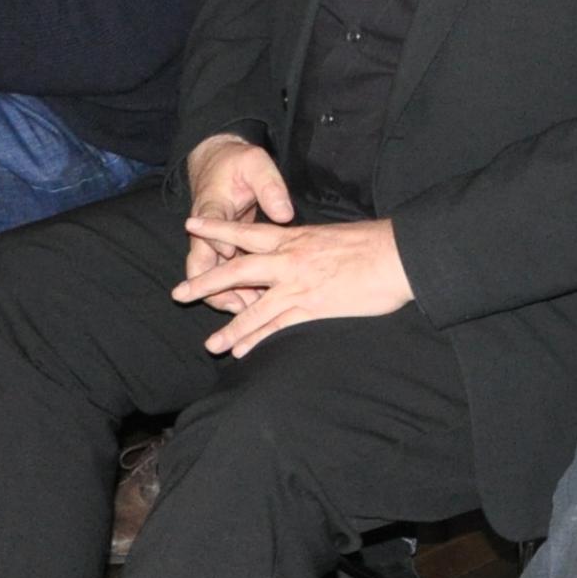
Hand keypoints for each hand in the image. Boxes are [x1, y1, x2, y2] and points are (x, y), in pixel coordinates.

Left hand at [174, 211, 411, 355]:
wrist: (398, 255)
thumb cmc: (372, 243)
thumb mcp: (331, 235)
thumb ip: (308, 244)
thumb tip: (299, 250)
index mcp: (294, 237)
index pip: (246, 231)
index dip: (217, 229)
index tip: (191, 225)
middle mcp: (289, 260)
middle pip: (237, 270)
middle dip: (205, 282)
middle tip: (178, 293)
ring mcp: (299, 286)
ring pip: (254, 308)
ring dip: (229, 328)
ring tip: (209, 346)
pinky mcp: (313, 308)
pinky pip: (278, 328)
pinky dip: (258, 341)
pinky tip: (243, 353)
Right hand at [180, 136, 296, 297]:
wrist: (219, 162)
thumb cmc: (239, 163)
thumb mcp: (255, 165)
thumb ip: (269, 187)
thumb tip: (284, 213)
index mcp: (212, 207)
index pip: (210, 231)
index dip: (219, 247)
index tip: (232, 257)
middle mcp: (206, 231)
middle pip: (201, 267)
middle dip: (215, 289)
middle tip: (239, 306)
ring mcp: (213, 242)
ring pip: (212, 277)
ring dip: (228, 295)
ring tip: (251, 313)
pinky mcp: (224, 249)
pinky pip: (225, 276)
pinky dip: (237, 290)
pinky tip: (257, 304)